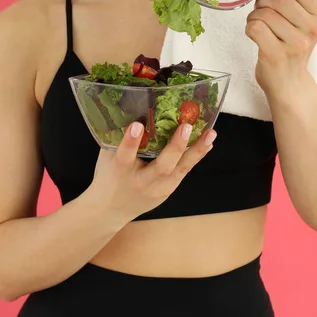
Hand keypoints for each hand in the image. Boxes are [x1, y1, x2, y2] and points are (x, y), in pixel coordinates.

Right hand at [89, 122, 216, 218]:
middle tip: (186, 126)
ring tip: (210, 134)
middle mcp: (142, 181)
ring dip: (196, 151)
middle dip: (175, 146)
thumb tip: (131, 106)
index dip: (131, 141)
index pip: (125, 155)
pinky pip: (184, 171)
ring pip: (180, 169)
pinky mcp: (168, 189)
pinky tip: (208, 142)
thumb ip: (117, 136)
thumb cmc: (109, 177)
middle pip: (162, 166)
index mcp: (121, 170)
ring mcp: (158, 188)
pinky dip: (196, 156)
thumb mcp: (107, 157)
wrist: (110, 210)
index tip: (136, 125)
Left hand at [245, 0, 316, 102]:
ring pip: (264, 13)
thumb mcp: (300, 20)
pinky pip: (255, 28)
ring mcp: (294, 44)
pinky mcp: (275, 55)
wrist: (290, 85)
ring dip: (254, 16)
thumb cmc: (291, 49)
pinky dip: (249, 27)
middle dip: (262, 0)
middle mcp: (310, 30)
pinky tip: (254, 34)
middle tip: (260, 9)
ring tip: (257, 25)